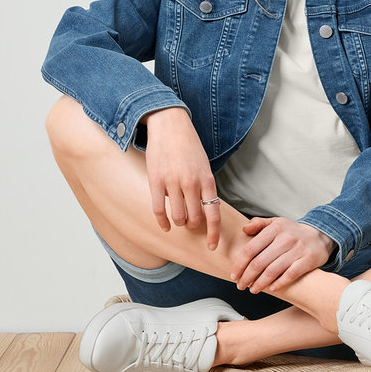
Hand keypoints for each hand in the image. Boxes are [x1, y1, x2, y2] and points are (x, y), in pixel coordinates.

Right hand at [144, 107, 220, 249]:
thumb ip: (205, 187)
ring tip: (178, 219)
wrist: (170, 125)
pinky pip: (159, 210)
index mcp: (207, 180)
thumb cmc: (188, 146)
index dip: (214, 234)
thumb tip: (207, 211)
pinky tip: (165, 226)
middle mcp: (192, 183)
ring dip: (178, 223)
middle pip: (194, 219)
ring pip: (178, 217)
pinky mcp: (156, 181)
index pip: (214, 214)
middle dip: (193, 226)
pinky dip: (163, 222)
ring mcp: (173, 183)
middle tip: (190, 224)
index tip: (213, 246)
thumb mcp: (204, 165)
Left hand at [231, 218, 335, 293]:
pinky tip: (272, 288)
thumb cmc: (292, 232)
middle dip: (247, 277)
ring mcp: (297, 250)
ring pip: (273, 271)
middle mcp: (285, 238)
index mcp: (275, 229)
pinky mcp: (308, 260)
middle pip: (259, 262)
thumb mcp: (276, 222)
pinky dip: (279, 283)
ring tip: (253, 289)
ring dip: (260, 283)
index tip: (234, 274)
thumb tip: (244, 229)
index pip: (251, 249)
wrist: (320, 236)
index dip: (239, 264)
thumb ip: (259, 224)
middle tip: (240, 285)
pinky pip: (290, 275)